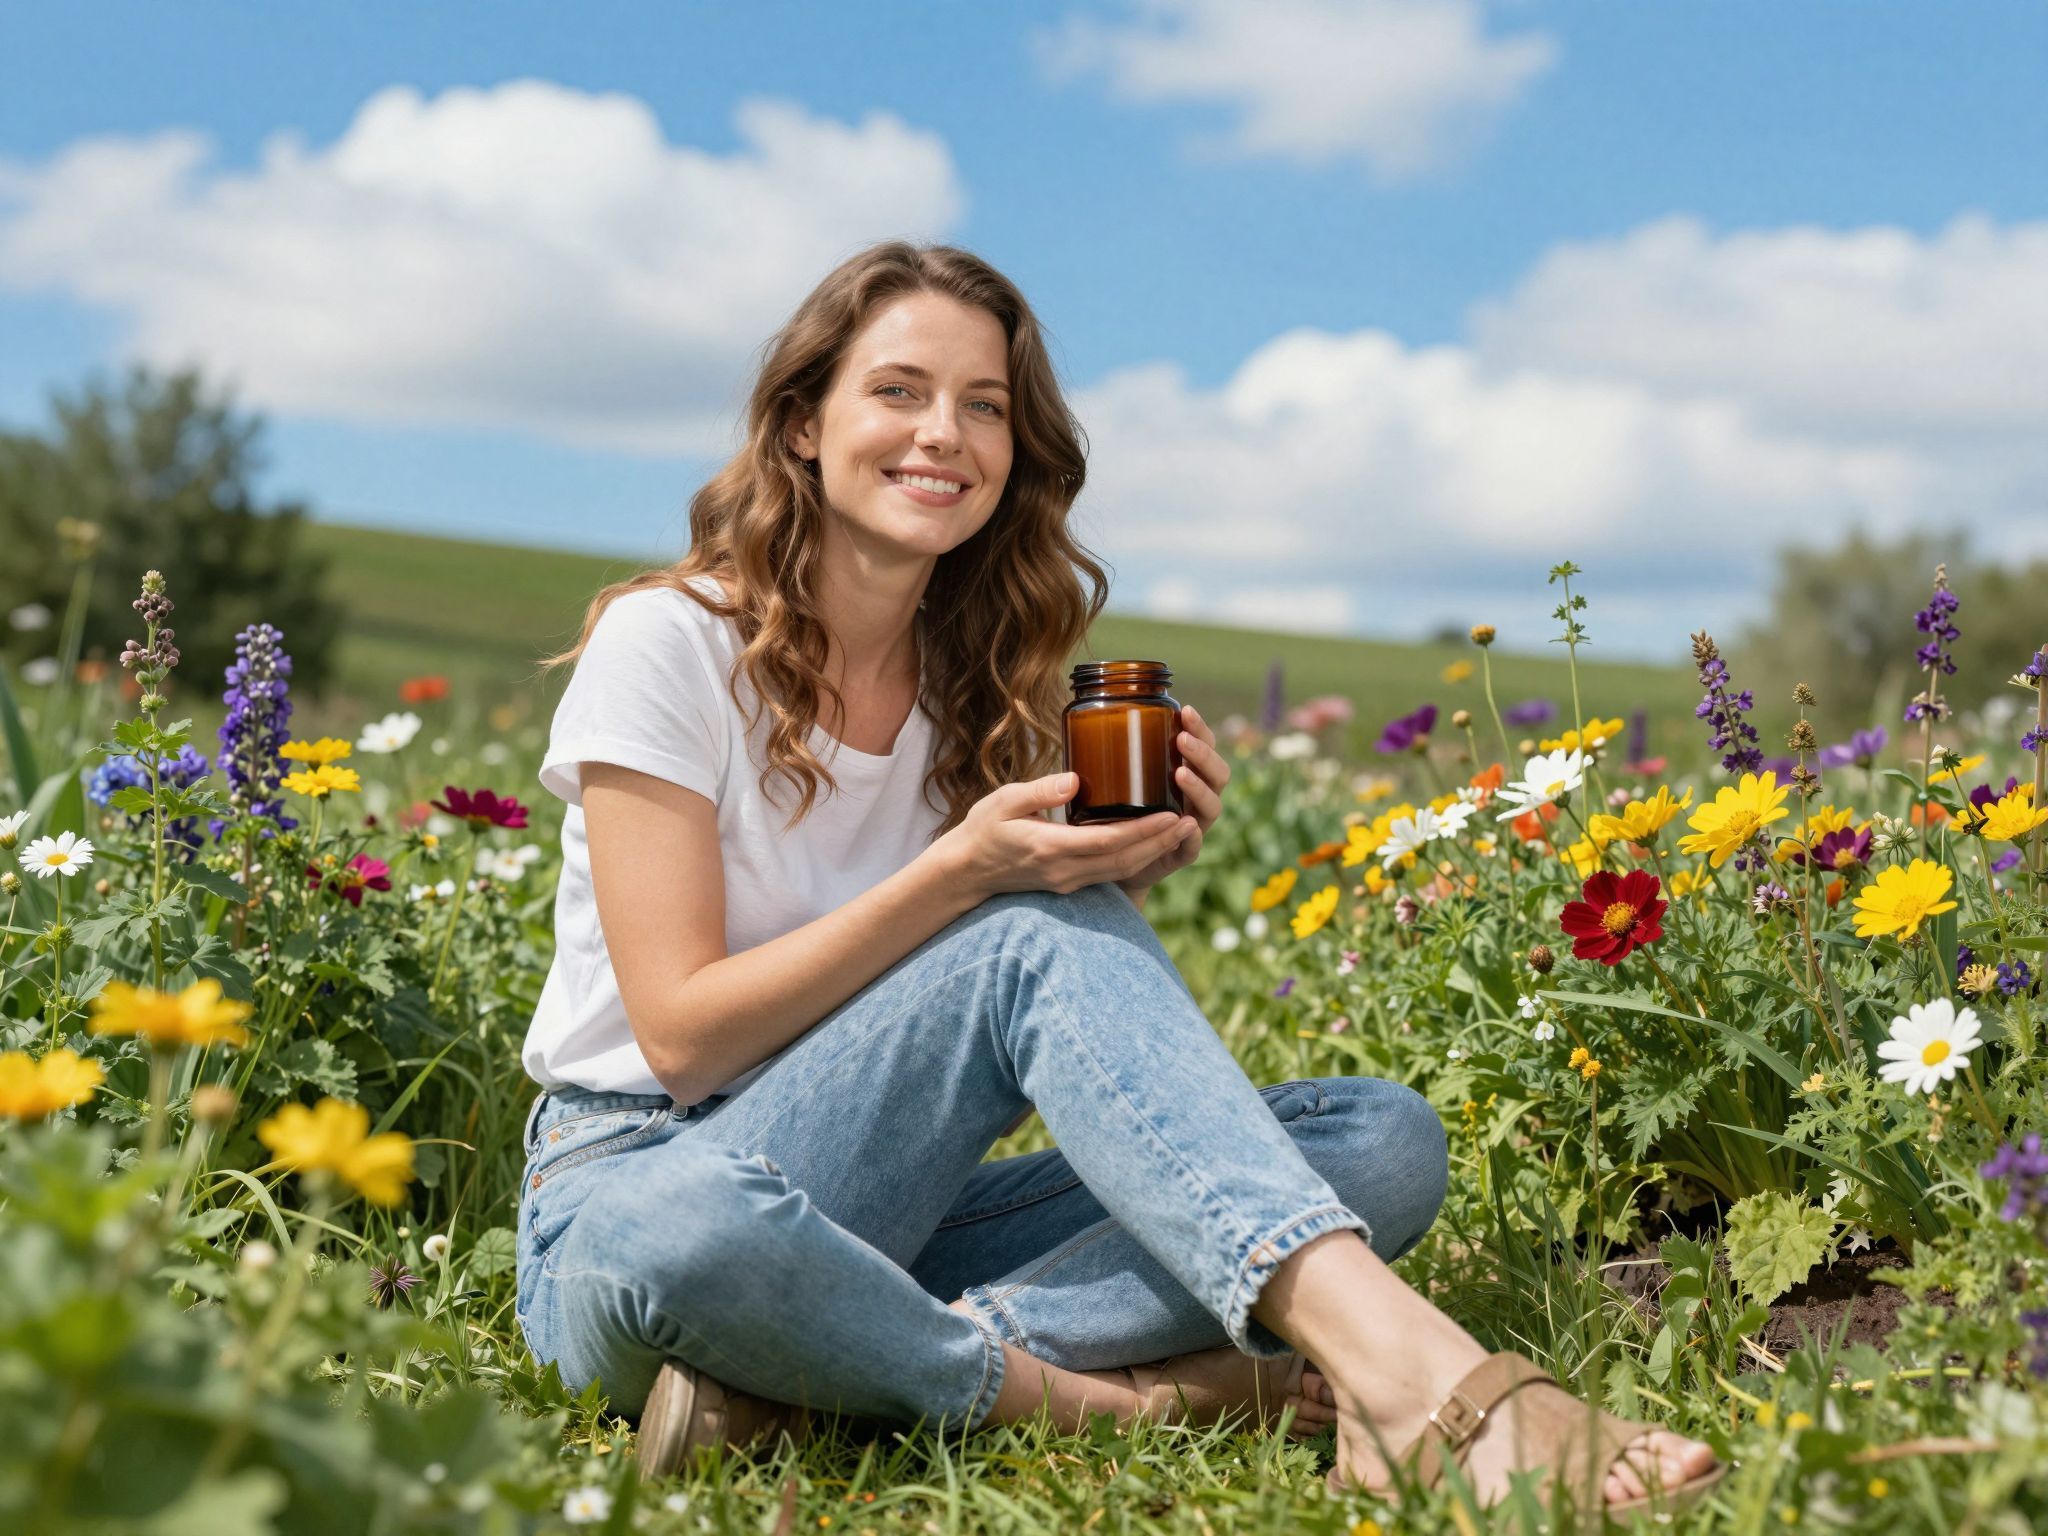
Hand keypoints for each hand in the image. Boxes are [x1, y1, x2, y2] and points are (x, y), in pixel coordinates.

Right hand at [934, 771, 1197, 904]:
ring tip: (1180, 830)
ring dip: (1153, 852)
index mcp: (1050, 848)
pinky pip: (1110, 872)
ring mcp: (1069, 881)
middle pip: (1123, 860)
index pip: (1107, 842)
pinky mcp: (1070, 882)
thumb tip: (1074, 779)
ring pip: (1121, 870)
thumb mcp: (1004, 802)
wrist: (966, 871)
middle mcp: (1065, 870)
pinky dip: (1135, 857)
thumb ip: (1040, 791)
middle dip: (1160, 843)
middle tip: (1190, 820)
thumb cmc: (984, 829)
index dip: (1143, 831)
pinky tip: (1151, 840)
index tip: (1170, 813)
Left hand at [1118, 704, 1228, 903]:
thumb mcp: (1109, 778)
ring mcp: (1191, 827)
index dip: (1200, 729)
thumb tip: (1085, 723)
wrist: (1107, 860)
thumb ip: (1107, 755)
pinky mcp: (1181, 854)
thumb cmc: (1111, 811)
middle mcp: (1195, 799)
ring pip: (1212, 807)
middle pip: (1218, 774)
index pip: (1204, 746)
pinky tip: (1187, 824)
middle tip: (1181, 740)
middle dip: (1203, 755)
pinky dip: (1192, 835)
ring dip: (1199, 789)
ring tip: (1179, 774)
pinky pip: (1194, 846)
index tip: (1184, 710)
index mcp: (1185, 774)